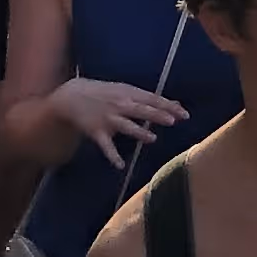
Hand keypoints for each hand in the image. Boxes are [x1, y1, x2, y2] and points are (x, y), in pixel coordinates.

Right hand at [43, 74, 189, 166]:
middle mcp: (120, 105)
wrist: (72, 96)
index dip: (168, 106)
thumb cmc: (105, 93)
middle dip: (157, 115)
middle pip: (141, 110)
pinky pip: (106, 146)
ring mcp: (108, 119)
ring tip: (152, 138)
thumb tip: (175, 104)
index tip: (184, 114)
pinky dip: (112, 156)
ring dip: (138, 132)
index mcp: (129, 94)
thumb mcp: (126, 90)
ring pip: (126, 126)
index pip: (152, 99)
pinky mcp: (97, 132)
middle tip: (173, 121)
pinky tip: (120, 166)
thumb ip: (149, 99)